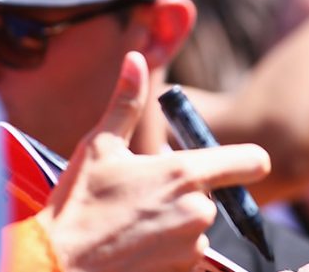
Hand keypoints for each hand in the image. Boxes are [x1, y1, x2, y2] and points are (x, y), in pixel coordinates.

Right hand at [35, 52, 270, 271]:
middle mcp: (199, 210)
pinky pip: (188, 255)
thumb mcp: (99, 147)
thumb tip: (135, 57)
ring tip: (134, 225)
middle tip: (144, 200)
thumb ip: (126, 101)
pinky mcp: (184, 271)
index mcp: (185, 173)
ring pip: (199, 227)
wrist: (55, 266)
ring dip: (177, 225)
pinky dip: (169, 251)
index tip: (234, 164)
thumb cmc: (76, 205)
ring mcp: (193, 245)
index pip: (252, 161)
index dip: (247, 161)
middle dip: (188, 196)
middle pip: (216, 196)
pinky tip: (136, 249)